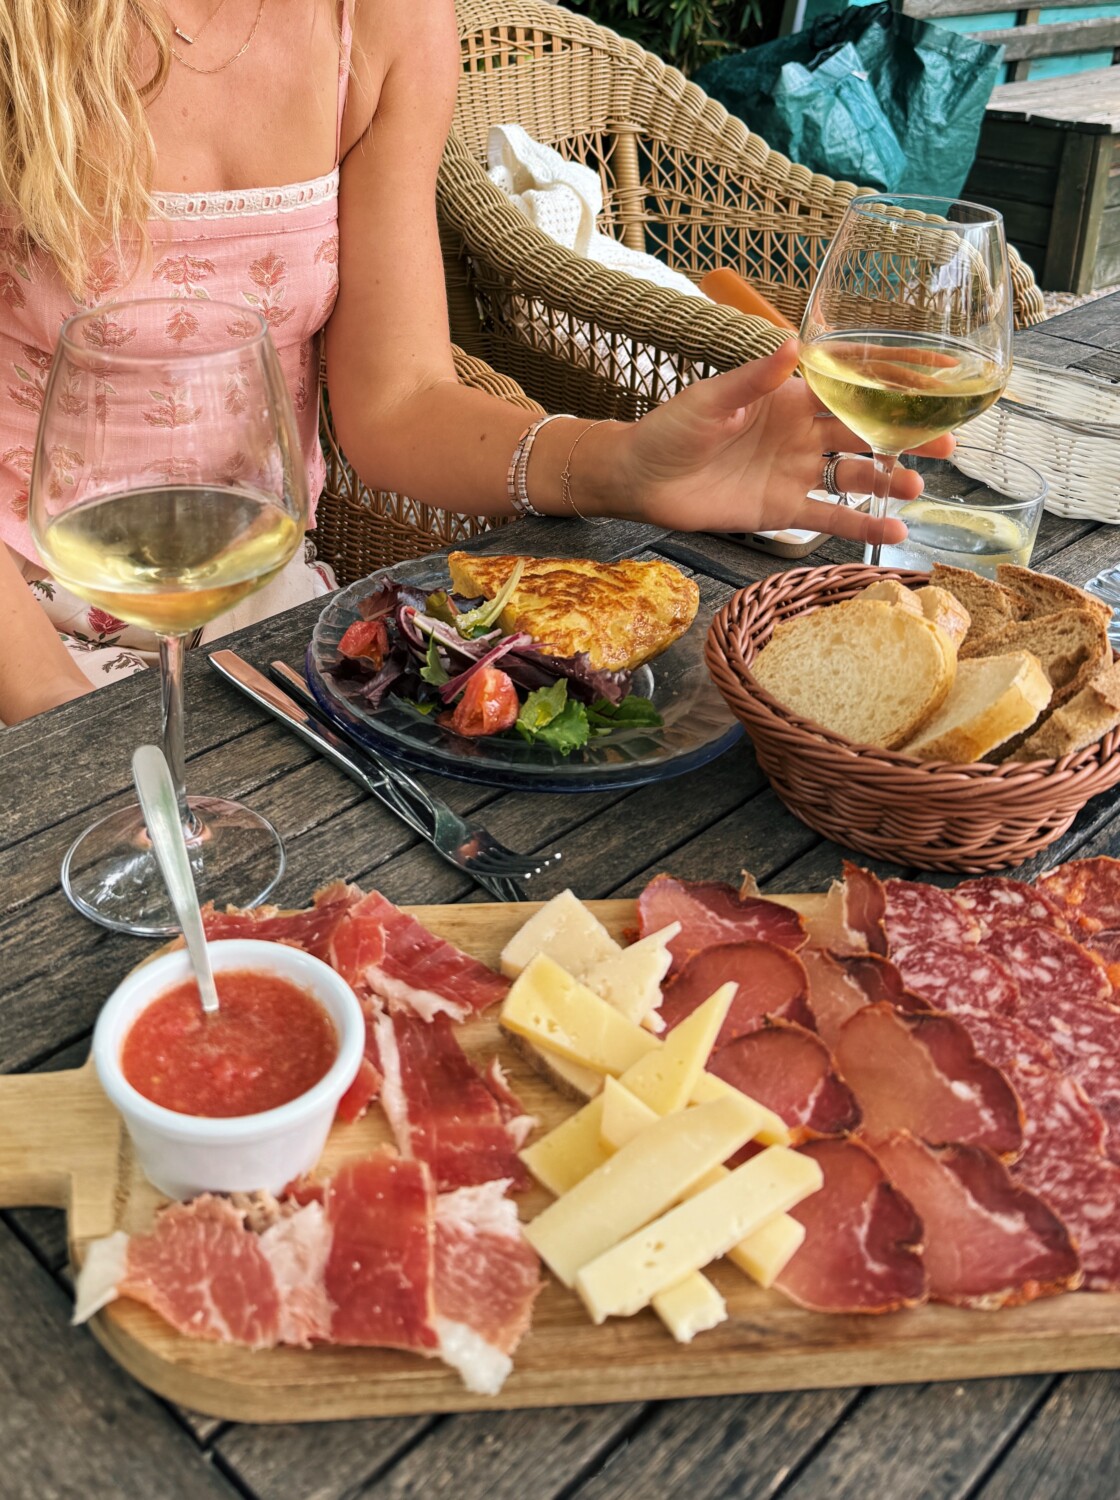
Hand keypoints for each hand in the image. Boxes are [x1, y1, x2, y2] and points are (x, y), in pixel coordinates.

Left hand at [615, 340, 954, 543]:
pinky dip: (862, 525)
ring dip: (889, 480)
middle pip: (866, 431)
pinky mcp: (783, 510)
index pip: (851, 382)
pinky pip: (829, 517)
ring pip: (855, 475)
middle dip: (906, 436)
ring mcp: (796, 472)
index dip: (893, 378)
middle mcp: (802, 432)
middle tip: (946, 443)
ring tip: (919, 489)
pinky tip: (894, 532)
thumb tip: (793, 344)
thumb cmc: (672, 429)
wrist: (642, 480)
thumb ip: (755, 379)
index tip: (939, 374)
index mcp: (790, 396)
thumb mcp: (712, 399)